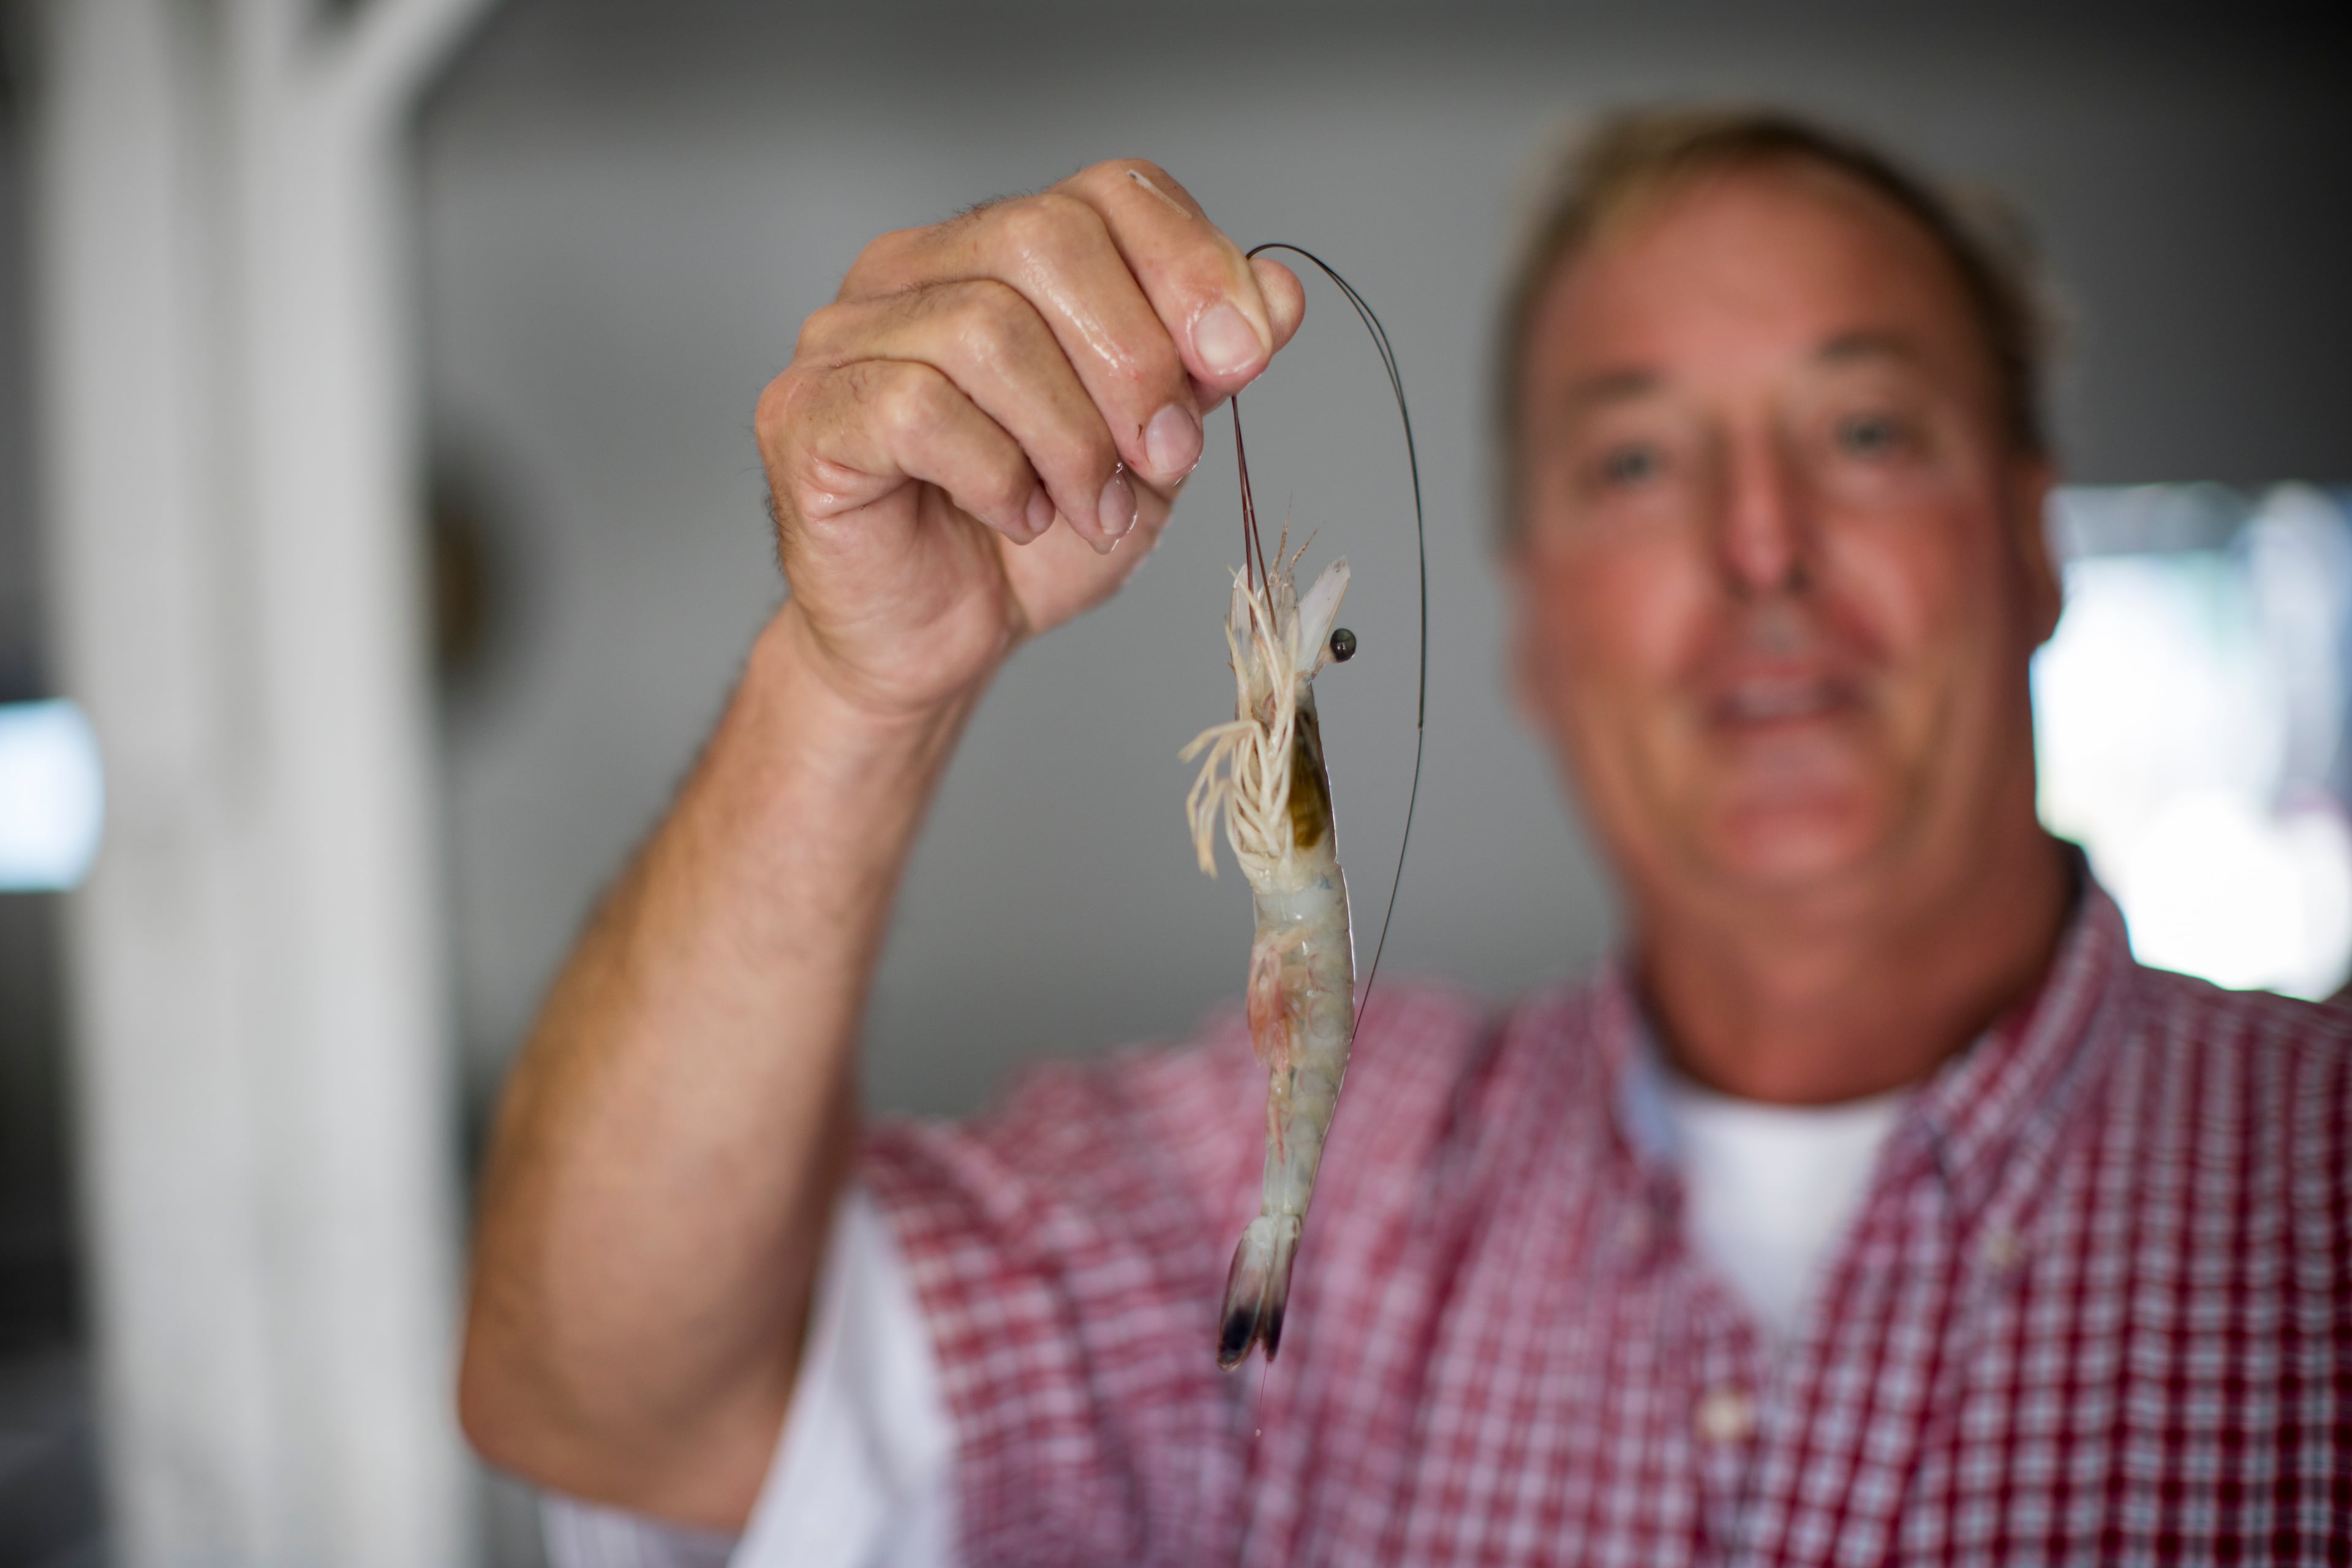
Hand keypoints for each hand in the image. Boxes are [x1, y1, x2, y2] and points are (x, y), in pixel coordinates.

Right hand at [754, 159, 1305, 716]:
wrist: (935, 644)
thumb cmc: (1027, 541)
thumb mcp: (1149, 452)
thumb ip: (1205, 369)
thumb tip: (1277, 293)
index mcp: (1000, 252)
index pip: (1110, 191)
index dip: (1191, 265)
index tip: (1240, 361)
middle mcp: (915, 269)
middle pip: (1044, 237)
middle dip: (1135, 359)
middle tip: (1163, 458)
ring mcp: (847, 336)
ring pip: (986, 328)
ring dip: (1071, 439)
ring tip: (1092, 509)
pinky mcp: (807, 414)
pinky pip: (917, 406)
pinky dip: (996, 474)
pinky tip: (1016, 516)